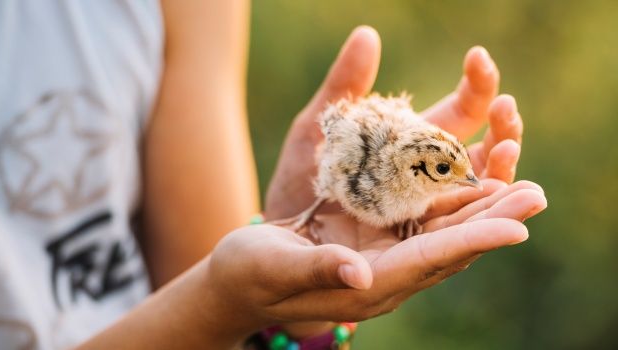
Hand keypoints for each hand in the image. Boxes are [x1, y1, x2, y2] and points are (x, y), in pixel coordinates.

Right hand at [204, 183, 543, 342]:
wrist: (239, 276)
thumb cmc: (250, 274)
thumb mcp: (274, 269)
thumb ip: (317, 271)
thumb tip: (359, 275)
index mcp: (365, 285)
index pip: (428, 262)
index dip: (471, 243)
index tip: (515, 227)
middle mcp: (384, 272)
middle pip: (448, 247)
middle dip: (492, 222)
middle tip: (536, 194)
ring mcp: (380, 254)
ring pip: (440, 231)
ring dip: (479, 208)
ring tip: (519, 183)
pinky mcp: (371, 236)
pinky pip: (418, 217)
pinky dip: (446, 198)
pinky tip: (467, 175)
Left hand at [266, 27, 521, 220]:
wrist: (275, 237)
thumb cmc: (297, 184)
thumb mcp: (317, 129)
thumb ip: (343, 86)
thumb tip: (367, 33)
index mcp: (412, 147)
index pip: (460, 114)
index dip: (477, 87)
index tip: (477, 57)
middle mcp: (427, 183)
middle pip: (480, 157)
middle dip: (502, 133)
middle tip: (506, 108)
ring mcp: (424, 219)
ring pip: (477, 199)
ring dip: (501, 176)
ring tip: (509, 150)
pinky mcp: (414, 253)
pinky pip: (456, 242)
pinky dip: (483, 228)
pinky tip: (506, 217)